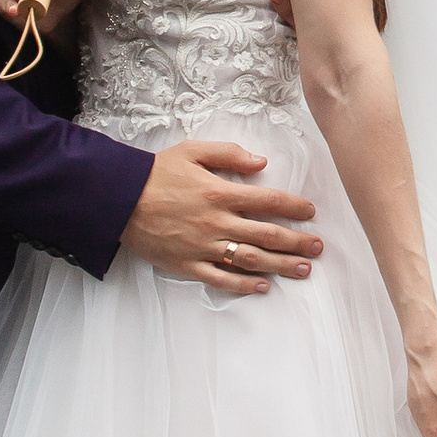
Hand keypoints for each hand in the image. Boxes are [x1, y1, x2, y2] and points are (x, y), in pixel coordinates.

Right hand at [123, 139, 320, 291]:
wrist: (118, 199)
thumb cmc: (156, 173)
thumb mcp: (192, 150)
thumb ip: (229, 154)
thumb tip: (261, 162)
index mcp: (219, 192)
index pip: (268, 201)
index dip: (293, 207)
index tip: (310, 213)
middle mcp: (216, 222)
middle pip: (266, 234)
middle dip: (297, 242)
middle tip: (318, 248)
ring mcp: (203, 246)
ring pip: (250, 259)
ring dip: (280, 265)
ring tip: (302, 270)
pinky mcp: (187, 264)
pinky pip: (221, 278)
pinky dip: (243, 285)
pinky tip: (263, 286)